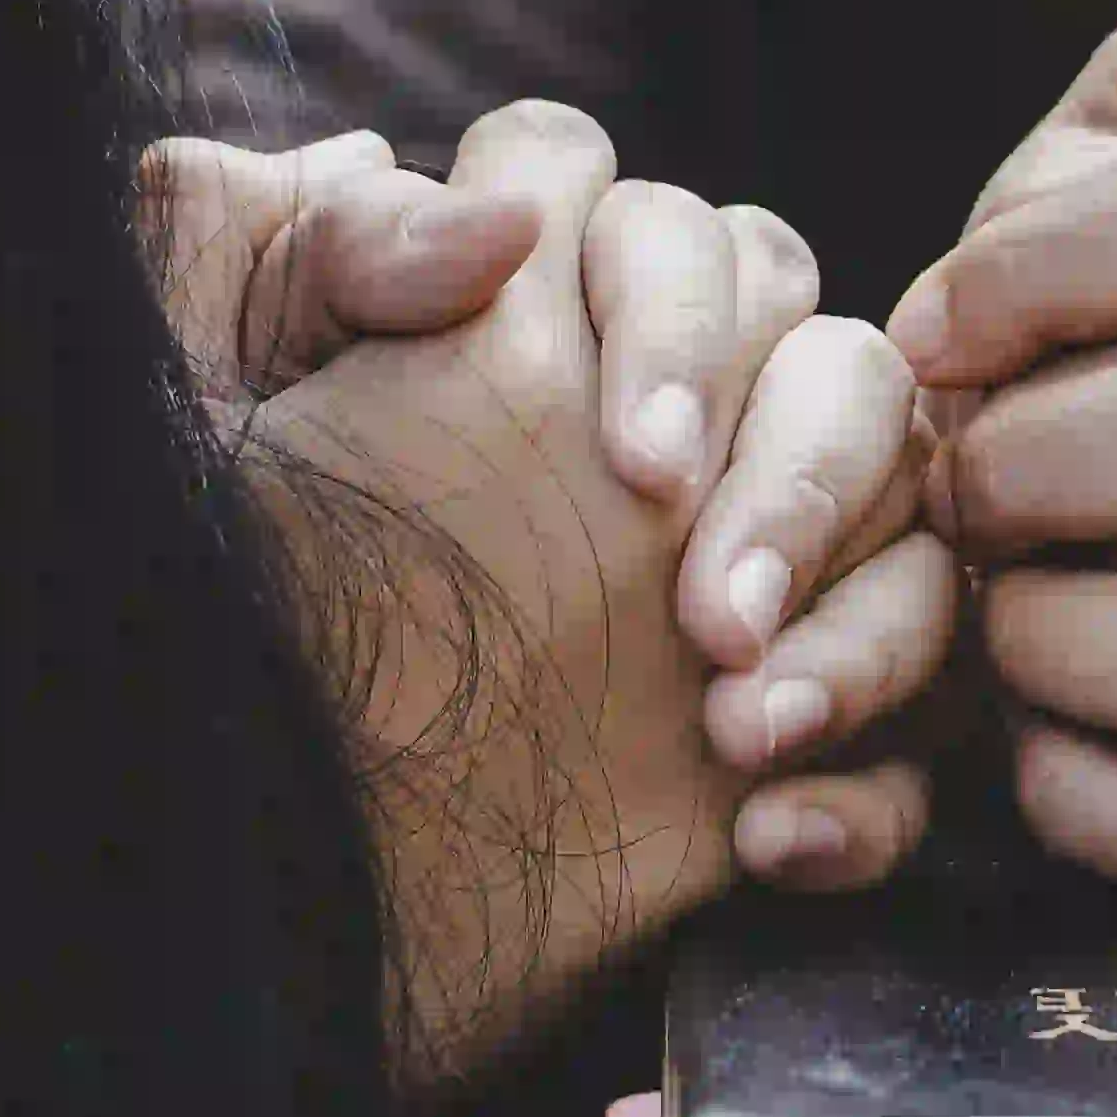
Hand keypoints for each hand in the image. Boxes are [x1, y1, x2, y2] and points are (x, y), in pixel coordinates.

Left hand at [179, 107, 940, 1083]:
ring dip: (863, 633)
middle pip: (829, 356)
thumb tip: (494, 227)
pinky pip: (923, 741)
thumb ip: (288, 251)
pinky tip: (769, 840)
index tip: (629, 461)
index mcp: (534, 327)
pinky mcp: (784, 748)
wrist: (217, 889)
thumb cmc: (201, 625)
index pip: (654, 228)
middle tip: (706, 621)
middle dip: (797, 476)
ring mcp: (746, 591)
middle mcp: (666, 440)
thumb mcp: (192, 421)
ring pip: (915, 539)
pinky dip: (873, 793)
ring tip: (742, 735)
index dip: (667, 313)